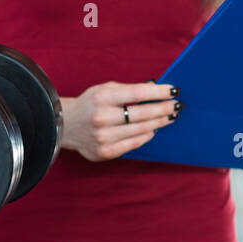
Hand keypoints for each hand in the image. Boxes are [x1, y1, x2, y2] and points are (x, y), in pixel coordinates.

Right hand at [61, 80, 180, 161]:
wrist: (66, 125)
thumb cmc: (90, 104)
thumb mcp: (104, 90)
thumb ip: (128, 90)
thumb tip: (156, 90)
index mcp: (102, 97)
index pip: (138, 93)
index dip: (159, 92)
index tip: (174, 91)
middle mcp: (102, 117)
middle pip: (143, 113)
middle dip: (164, 108)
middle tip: (176, 106)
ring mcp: (103, 137)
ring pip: (142, 130)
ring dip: (159, 122)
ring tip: (170, 116)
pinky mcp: (105, 151)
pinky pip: (134, 143)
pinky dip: (146, 135)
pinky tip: (153, 129)